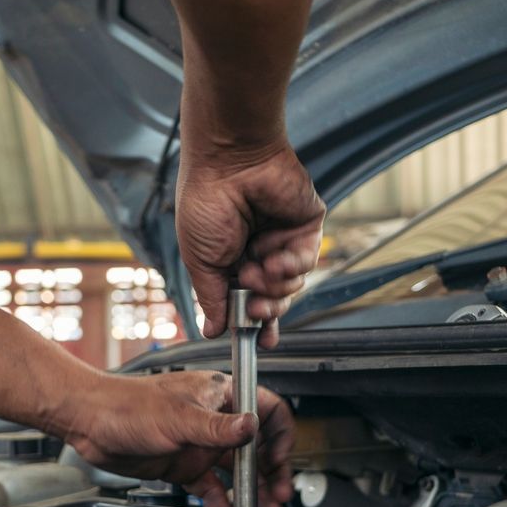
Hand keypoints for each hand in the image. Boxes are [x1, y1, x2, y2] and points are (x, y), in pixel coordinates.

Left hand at [67, 371, 293, 506]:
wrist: (91, 422)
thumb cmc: (128, 405)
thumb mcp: (178, 417)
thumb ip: (218, 427)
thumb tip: (252, 427)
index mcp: (220, 395)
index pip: (267, 410)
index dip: (279, 435)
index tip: (279, 460)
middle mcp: (215, 419)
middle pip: (258, 447)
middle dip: (271, 473)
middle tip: (279, 497)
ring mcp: (200, 444)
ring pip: (237, 472)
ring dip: (252, 492)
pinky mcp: (185, 465)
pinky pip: (212, 488)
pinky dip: (222, 505)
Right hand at [175, 142, 325, 347]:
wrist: (228, 162)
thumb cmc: (205, 203)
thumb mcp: (200, 261)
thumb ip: (211, 299)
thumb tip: (212, 331)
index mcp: (230, 261)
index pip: (248, 301)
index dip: (255, 325)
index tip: (258, 344)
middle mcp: (259, 252)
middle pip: (274, 300)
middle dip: (266, 311)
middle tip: (254, 309)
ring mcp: (284, 239)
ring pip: (292, 285)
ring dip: (274, 284)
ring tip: (255, 268)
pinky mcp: (306, 225)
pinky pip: (306, 260)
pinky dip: (291, 264)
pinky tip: (273, 256)